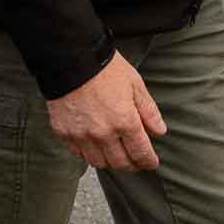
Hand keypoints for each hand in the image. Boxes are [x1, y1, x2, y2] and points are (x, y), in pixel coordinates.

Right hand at [45, 51, 166, 169]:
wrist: (71, 58)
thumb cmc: (105, 68)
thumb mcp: (135, 84)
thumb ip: (148, 111)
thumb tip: (159, 131)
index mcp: (125, 121)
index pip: (140, 153)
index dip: (148, 161)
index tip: (151, 162)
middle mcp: (103, 133)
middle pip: (120, 163)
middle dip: (131, 164)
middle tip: (135, 160)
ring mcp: (82, 135)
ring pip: (98, 163)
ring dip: (109, 161)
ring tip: (115, 152)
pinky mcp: (64, 133)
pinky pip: (78, 154)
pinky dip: (88, 153)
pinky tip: (94, 144)